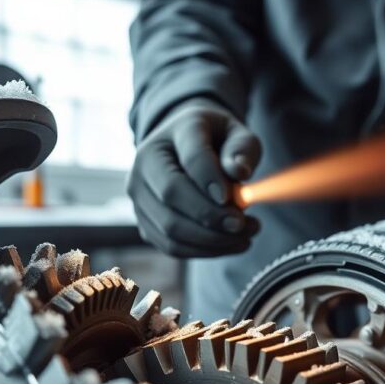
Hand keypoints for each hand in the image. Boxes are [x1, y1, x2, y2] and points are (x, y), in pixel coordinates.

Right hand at [128, 99, 260, 257]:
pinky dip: (203, 251)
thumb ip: (242, 150)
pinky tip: (230, 245)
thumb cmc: (217, 142)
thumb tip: (239, 172)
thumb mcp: (237, 135)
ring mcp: (139, 194)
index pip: (191, 157)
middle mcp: (145, 162)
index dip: (212, 180)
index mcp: (173, 132)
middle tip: (246, 224)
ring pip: (170, 227)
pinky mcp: (144, 221)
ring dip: (211, 239)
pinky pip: (171, 245)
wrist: (187, 149)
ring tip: (246, 237)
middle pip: (172, 195)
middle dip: (212, 216)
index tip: (237, 201)